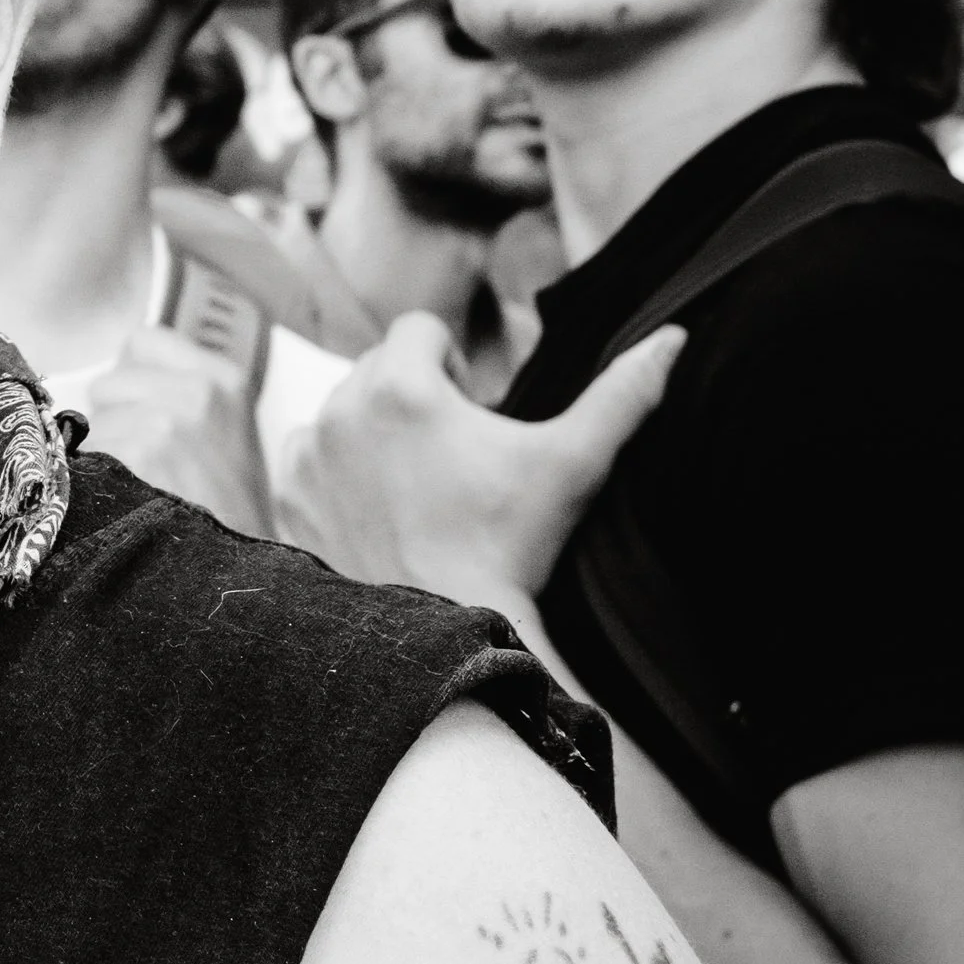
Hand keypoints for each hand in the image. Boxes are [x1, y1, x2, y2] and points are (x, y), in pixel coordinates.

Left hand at [78, 323, 277, 540]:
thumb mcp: (228, 439)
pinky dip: (88, 480)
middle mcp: (196, 392)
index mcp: (223, 379)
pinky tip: (124, 504)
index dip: (132, 380)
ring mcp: (164, 423)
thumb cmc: (228, 514)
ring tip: (139, 488)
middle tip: (145, 464)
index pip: (141, 343)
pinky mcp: (132, 456)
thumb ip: (182, 396)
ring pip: (90, 422)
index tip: (142, 410)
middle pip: (108, 383)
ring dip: (100, 454)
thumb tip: (115, 381)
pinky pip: (80, 456)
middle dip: (114, 418)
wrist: (236, 578)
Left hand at [280, 311, 685, 615]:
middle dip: (414, 396)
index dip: (454, 361)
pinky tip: (378, 512)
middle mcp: (339, 409)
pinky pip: (307, 460)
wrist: (445, 635)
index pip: (419, 329)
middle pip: (377, 368)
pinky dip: (335, 475)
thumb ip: (622, 396)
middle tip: (453, 455)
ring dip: (371, 432)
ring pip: (340, 412)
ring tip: (416, 486)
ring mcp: (306, 456)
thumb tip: (675, 339)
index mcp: (400, 383)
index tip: (475, 410)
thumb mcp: (571, 466)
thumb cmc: (509, 547)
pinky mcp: (288, 500)